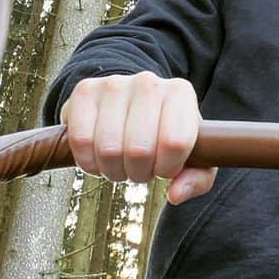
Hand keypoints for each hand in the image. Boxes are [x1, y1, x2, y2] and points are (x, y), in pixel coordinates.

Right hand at [59, 71, 214, 204]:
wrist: (130, 104)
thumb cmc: (165, 133)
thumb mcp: (194, 155)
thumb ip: (197, 178)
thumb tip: (175, 195)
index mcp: (181, 93)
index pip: (175, 143)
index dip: (167, 168)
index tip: (164, 167)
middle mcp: (148, 83)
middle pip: (139, 150)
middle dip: (139, 172)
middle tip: (140, 168)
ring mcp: (114, 84)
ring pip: (108, 149)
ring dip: (114, 170)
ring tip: (121, 163)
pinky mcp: (84, 91)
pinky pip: (81, 141)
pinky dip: (89, 162)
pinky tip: (99, 158)